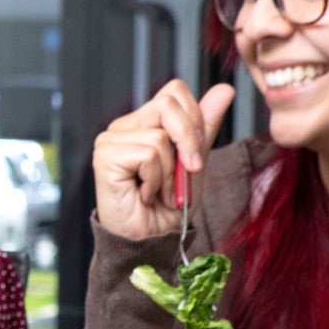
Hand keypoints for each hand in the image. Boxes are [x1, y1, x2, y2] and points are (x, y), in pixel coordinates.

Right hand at [93, 80, 235, 241]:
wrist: (154, 239)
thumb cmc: (170, 205)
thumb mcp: (195, 161)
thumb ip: (203, 126)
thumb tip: (223, 89)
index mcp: (143, 123)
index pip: (173, 92)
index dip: (194, 118)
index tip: (196, 153)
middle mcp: (123, 127)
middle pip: (168, 104)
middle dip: (189, 141)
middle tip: (188, 171)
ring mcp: (110, 140)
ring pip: (160, 136)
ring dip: (171, 171)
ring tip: (160, 191)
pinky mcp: (105, 156)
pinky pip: (148, 154)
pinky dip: (156, 179)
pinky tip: (144, 194)